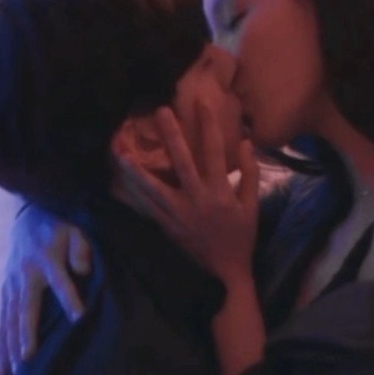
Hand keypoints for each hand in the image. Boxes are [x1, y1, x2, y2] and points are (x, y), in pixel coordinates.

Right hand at [0, 205, 92, 374]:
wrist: (28, 219)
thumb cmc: (59, 228)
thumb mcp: (75, 230)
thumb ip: (80, 248)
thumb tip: (83, 270)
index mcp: (46, 260)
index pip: (61, 282)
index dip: (70, 299)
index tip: (79, 316)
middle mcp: (25, 276)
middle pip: (25, 309)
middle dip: (26, 335)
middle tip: (28, 358)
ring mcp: (12, 285)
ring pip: (9, 320)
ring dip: (9, 345)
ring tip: (11, 372)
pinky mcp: (6, 292)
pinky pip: (3, 320)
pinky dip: (1, 342)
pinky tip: (1, 365)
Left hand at [117, 95, 259, 285]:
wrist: (227, 270)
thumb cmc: (242, 236)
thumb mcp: (252, 205)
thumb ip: (250, 173)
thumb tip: (246, 143)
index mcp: (219, 192)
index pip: (213, 152)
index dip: (208, 126)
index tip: (201, 104)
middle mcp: (196, 199)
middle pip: (181, 161)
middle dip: (171, 135)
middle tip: (160, 112)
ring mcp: (178, 213)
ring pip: (153, 187)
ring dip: (136, 169)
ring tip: (121, 152)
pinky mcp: (167, 225)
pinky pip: (147, 207)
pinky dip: (134, 194)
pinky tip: (122, 182)